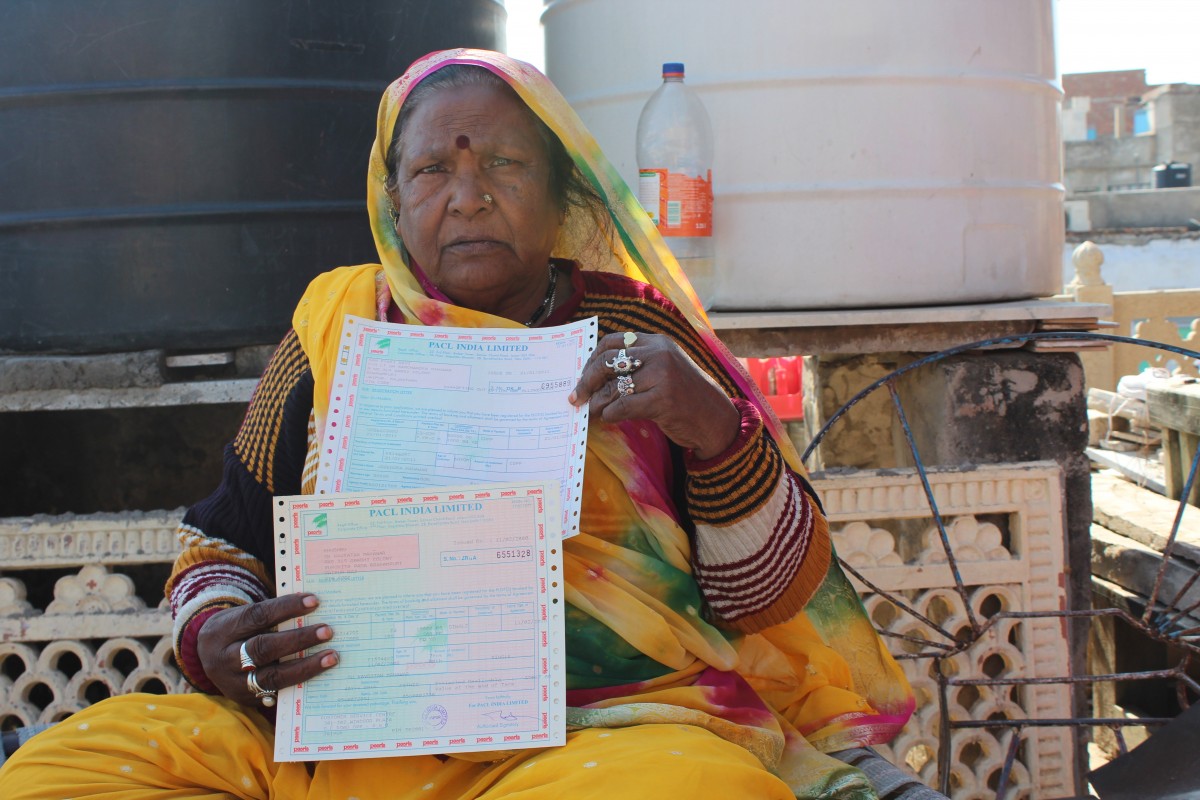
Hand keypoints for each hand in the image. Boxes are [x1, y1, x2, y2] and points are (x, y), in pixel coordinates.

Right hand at [196, 593, 337, 705]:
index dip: (286, 608)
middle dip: (298, 639)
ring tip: (331, 656)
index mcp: (222, 630)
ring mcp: (234, 683)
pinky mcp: (246, 699)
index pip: (256, 616)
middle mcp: (223, 659)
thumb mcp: (240, 617)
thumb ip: (268, 615)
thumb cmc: (235, 631)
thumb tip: (312, 608)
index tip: (314, 601)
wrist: (205, 660)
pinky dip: (299, 682)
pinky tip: (320, 674)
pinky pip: (276, 692)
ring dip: (306, 666)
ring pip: (272, 676)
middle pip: (263, 648)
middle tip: (327, 631)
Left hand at [570, 332, 738, 459]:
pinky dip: (610, 414)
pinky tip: (609, 418)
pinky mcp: (662, 400)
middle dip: (587, 380)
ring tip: (592, 411)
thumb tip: (595, 376)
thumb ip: (637, 365)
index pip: (614, 341)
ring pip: (614, 386)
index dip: (593, 358)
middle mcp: (659, 354)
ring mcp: (662, 376)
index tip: (584, 373)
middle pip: (608, 361)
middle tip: (577, 396)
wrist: (716, 418)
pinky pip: (623, 406)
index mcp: (657, 343)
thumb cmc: (685, 396)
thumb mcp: (664, 369)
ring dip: (598, 402)